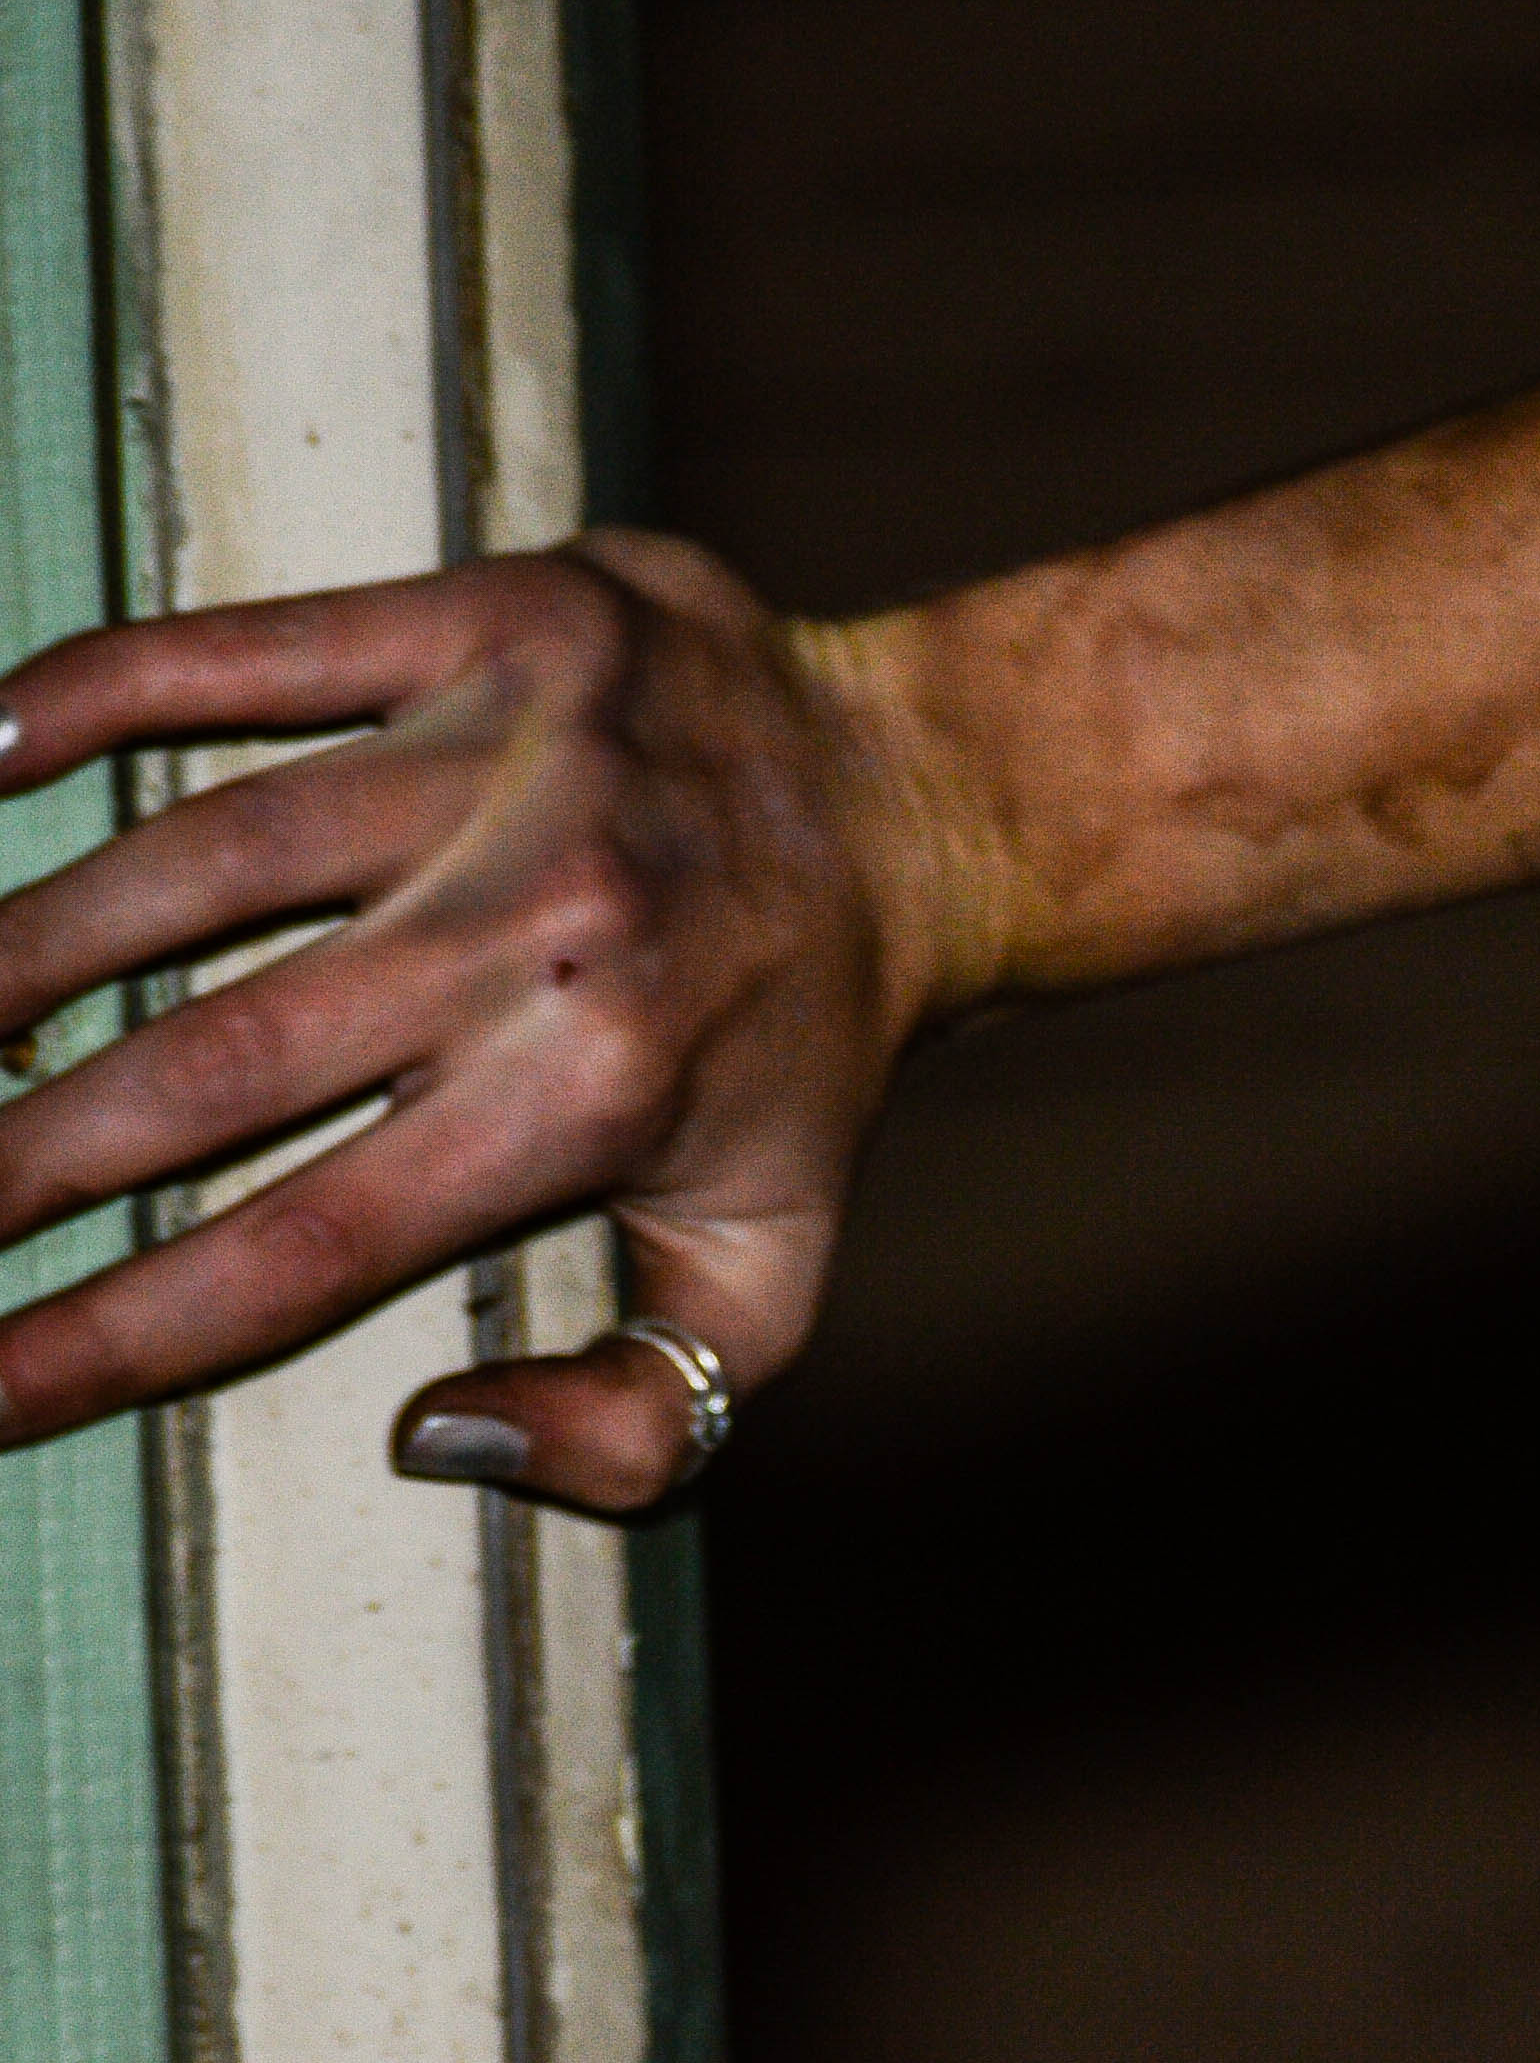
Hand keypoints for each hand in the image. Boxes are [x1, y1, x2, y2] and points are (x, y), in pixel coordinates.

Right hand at [0, 531, 943, 1510]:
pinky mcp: (496, 622)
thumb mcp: (777, 1269)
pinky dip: (96, 690)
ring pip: (199, 857)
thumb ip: (640, 1414)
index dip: (115, 1330)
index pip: (303, 1245)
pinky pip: (251, 650)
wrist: (926, 801)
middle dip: (18, 1158)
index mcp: (599, 1095)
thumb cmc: (809, 1052)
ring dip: (21, 945)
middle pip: (209, 1066)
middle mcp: (546, 929)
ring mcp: (516, 761)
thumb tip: (429, 1440)